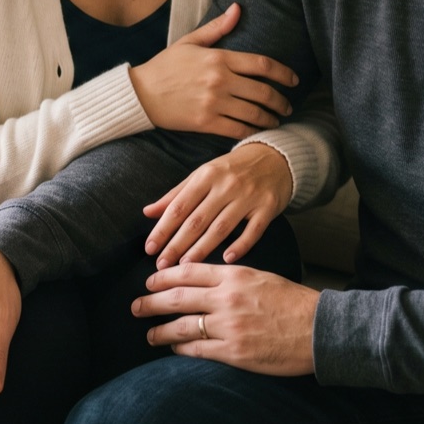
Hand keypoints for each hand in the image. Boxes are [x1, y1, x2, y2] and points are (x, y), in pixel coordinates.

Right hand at [129, 3, 298, 138]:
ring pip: (254, 114)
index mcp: (219, 58)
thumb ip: (217, 27)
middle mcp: (220, 80)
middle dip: (281, 101)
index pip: (262, 65)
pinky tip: (258, 132)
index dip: (284, 73)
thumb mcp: (190, 41)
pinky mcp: (206, 123)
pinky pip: (238, 130)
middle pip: (263, 92)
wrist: (141, 94)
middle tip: (288, 105)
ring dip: (271, 119)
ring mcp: (214, 103)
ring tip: (276, 120)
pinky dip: (252, 132)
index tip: (294, 80)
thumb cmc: (165, 66)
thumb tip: (237, 8)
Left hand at [133, 263, 317, 374]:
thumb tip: (203, 282)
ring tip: (148, 334)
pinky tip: (173, 349)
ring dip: (160, 330)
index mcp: (234, 275)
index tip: (149, 280)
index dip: (164, 276)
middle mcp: (227, 298)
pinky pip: (198, 350)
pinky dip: (181, 350)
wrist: (319, 328)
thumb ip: (231, 278)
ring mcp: (229, 325)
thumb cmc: (293, 302)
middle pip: (177, 297)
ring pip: (182, 326)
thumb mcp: (261, 277)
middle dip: (151, 301)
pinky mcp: (234, 351)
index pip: (188, 272)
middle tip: (135, 306)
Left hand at [143, 142, 292, 267]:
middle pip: (197, 220)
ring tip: (185, 266)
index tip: (150, 248)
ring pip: (221, 227)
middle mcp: (226, 185)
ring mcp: (248, 196)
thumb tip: (148, 212)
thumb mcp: (203, 174)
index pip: (180, 206)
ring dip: (201, 249)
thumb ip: (177, 194)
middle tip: (161, 264)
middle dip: (177, 244)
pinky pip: (253, 230)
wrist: (275, 157)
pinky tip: (226, 260)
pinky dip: (240, 245)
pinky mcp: (268, 206)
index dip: (163, 228)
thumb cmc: (232, 169)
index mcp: (206, 175)